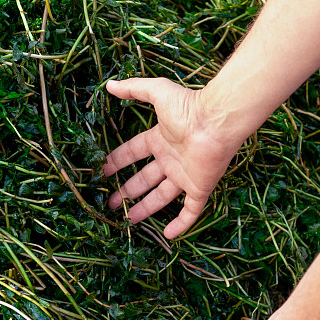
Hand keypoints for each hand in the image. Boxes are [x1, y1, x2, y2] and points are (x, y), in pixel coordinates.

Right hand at [104, 78, 244, 238]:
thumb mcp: (156, 92)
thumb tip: (109, 84)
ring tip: (129, 220)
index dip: (119, 161)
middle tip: (111, 202)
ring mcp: (186, 175)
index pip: (135, 152)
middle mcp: (172, 159)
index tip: (103, 171)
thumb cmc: (188, 107)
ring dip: (145, 208)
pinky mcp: (199, 188)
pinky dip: (180, 224)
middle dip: (128, 190)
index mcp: (161, 139)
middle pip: (146, 179)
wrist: (216, 122)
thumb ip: (134, 89)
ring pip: (163, 197)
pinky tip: (168, 235)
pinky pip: (190, 211)